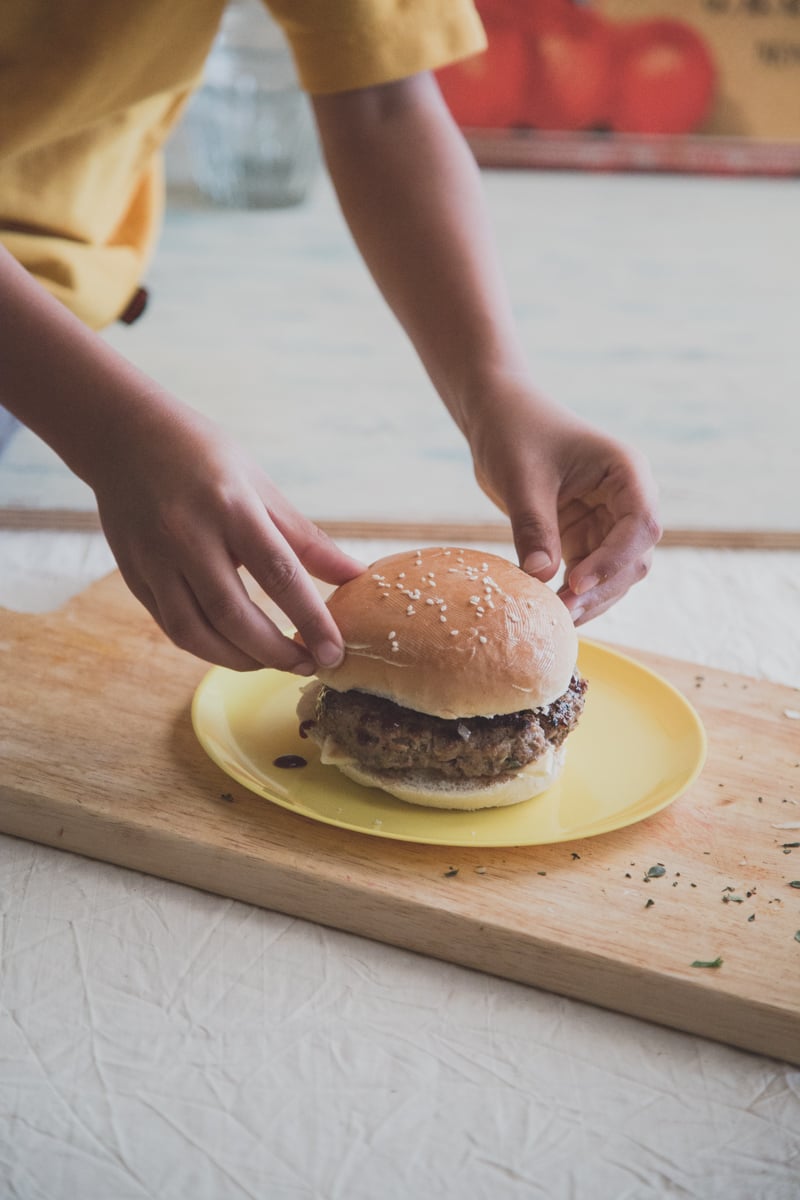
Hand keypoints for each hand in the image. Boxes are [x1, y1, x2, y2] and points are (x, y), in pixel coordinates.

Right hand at [90, 403, 363, 671]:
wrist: (123, 435)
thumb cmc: (203, 457)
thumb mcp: (261, 486)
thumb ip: (306, 539)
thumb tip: (354, 576)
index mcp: (230, 506)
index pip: (278, 575)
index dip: (310, 621)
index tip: (334, 652)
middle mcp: (187, 535)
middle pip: (233, 614)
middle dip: (275, 652)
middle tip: (308, 665)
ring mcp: (154, 558)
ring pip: (195, 632)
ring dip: (239, 660)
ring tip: (273, 663)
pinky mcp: (133, 575)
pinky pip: (171, 626)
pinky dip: (206, 646)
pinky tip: (234, 649)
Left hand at [466, 381, 661, 623]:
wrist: (498, 416)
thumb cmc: (515, 432)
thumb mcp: (521, 478)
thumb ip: (533, 526)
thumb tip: (541, 578)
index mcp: (626, 472)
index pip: (640, 524)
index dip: (614, 560)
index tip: (575, 582)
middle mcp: (627, 499)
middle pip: (633, 557)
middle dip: (602, 588)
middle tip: (562, 614)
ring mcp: (608, 520)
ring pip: (616, 574)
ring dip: (591, 599)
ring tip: (555, 619)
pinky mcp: (585, 536)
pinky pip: (590, 575)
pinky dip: (575, 595)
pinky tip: (552, 612)